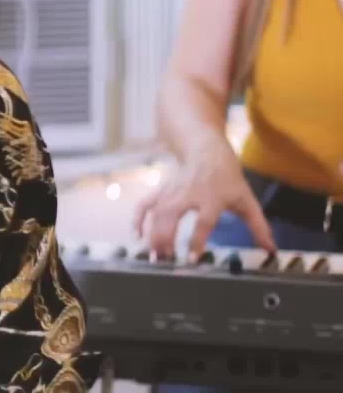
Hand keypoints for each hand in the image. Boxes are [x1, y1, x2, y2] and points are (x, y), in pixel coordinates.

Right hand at [132, 148, 276, 259]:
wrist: (205, 149)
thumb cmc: (227, 177)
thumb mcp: (246, 199)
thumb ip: (258, 227)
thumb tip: (271, 250)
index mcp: (212, 198)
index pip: (203, 221)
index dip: (196, 240)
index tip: (191, 258)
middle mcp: (188, 194)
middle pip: (171, 216)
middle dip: (164, 238)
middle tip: (164, 259)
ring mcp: (172, 191)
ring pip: (156, 213)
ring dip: (152, 234)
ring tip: (154, 256)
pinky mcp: (161, 190)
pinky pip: (145, 204)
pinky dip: (138, 219)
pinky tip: (136, 234)